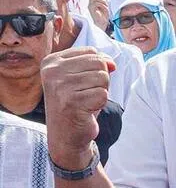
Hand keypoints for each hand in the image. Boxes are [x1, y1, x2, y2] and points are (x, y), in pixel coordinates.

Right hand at [41, 47, 113, 168]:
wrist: (66, 135)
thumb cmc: (77, 103)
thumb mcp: (82, 77)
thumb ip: (96, 63)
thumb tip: (112, 63)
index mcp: (51, 62)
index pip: (92, 52)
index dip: (97, 68)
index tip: (82, 83)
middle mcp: (52, 72)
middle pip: (99, 63)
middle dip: (100, 80)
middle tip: (86, 94)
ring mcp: (60, 87)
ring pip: (103, 78)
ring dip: (100, 92)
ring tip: (86, 101)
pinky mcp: (71, 102)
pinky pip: (103, 94)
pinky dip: (100, 103)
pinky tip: (86, 110)